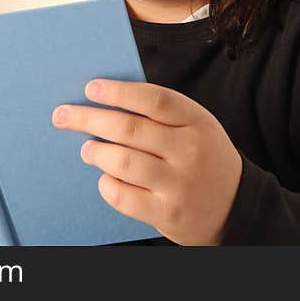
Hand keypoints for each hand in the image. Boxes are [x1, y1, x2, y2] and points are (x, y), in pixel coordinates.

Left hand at [52, 79, 241, 245]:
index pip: (153, 99)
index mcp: (197, 121)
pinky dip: (106, 184)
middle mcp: (189, 151)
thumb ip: (161, 113)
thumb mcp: (196, 126)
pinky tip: (105, 177)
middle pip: (129, 128)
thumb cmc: (204, 157)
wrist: (236, 208)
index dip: (119, 91)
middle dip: (89, 118)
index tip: (91, 87)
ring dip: (95, 152)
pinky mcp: (167, 213)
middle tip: (63, 115)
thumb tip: (107, 100)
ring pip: (122, 161)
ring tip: (87, 149)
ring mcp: (179, 184)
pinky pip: (123, 195)